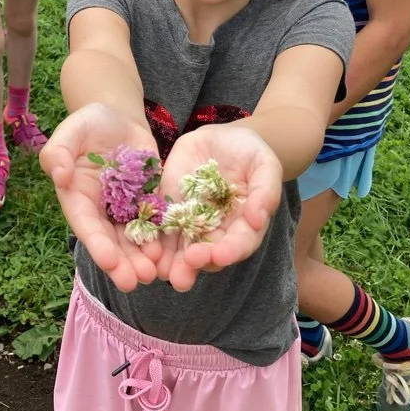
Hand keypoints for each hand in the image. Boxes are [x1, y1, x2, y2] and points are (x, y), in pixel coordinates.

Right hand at [40, 103, 162, 291]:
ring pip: (133, 239)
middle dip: (122, 263)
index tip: (109, 262)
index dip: (97, 245)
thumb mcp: (71, 130)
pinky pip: (155, 223)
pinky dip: (160, 239)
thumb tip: (59, 176)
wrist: (119, 117)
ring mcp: (125, 208)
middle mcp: (100, 209)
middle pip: (111, 240)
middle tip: (135, 282)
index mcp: (77, 197)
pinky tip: (169, 252)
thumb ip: (58, 151)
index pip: (86, 225)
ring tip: (154, 273)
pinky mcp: (148, 201)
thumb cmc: (90, 122)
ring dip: (142, 258)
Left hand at [156, 124, 282, 291]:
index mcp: (244, 224)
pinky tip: (144, 249)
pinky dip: (151, 239)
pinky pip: (159, 226)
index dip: (230, 251)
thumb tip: (259, 219)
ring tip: (162, 271)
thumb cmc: (249, 152)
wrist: (220, 139)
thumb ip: (265, 190)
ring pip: (181, 248)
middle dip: (196, 263)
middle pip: (208, 253)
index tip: (219, 256)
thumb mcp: (264, 164)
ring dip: (171, 262)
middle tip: (185, 270)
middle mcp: (216, 230)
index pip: (239, 243)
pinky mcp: (169, 210)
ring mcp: (190, 222)